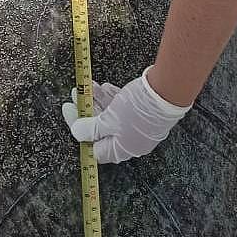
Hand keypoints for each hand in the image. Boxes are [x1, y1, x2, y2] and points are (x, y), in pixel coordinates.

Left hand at [61, 67, 191, 163]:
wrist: (168, 91)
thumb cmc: (139, 110)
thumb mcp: (109, 120)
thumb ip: (90, 128)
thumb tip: (77, 132)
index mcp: (121, 150)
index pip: (93, 146)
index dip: (78, 129)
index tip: (69, 111)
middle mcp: (129, 141)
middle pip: (101, 130)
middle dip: (87, 112)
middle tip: (75, 96)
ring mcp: (137, 126)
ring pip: (112, 116)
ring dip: (97, 101)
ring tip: (88, 87)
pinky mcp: (143, 112)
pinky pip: (122, 108)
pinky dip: (111, 98)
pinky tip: (104, 87)